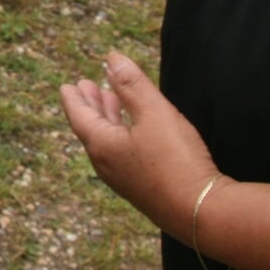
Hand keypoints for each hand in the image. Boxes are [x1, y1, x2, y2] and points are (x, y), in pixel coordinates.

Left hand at [60, 52, 219, 238]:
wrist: (201, 211)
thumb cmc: (176, 159)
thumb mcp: (154, 113)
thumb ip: (132, 85)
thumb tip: (111, 58)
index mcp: (102, 145)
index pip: (79, 116)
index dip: (74, 98)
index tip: (68, 86)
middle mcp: (106, 164)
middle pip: (91, 128)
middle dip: (90, 105)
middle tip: (87, 87)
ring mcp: (123, 179)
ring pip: (107, 141)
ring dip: (107, 119)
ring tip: (110, 102)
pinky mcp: (142, 188)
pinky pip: (121, 154)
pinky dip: (120, 134)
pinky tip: (134, 132)